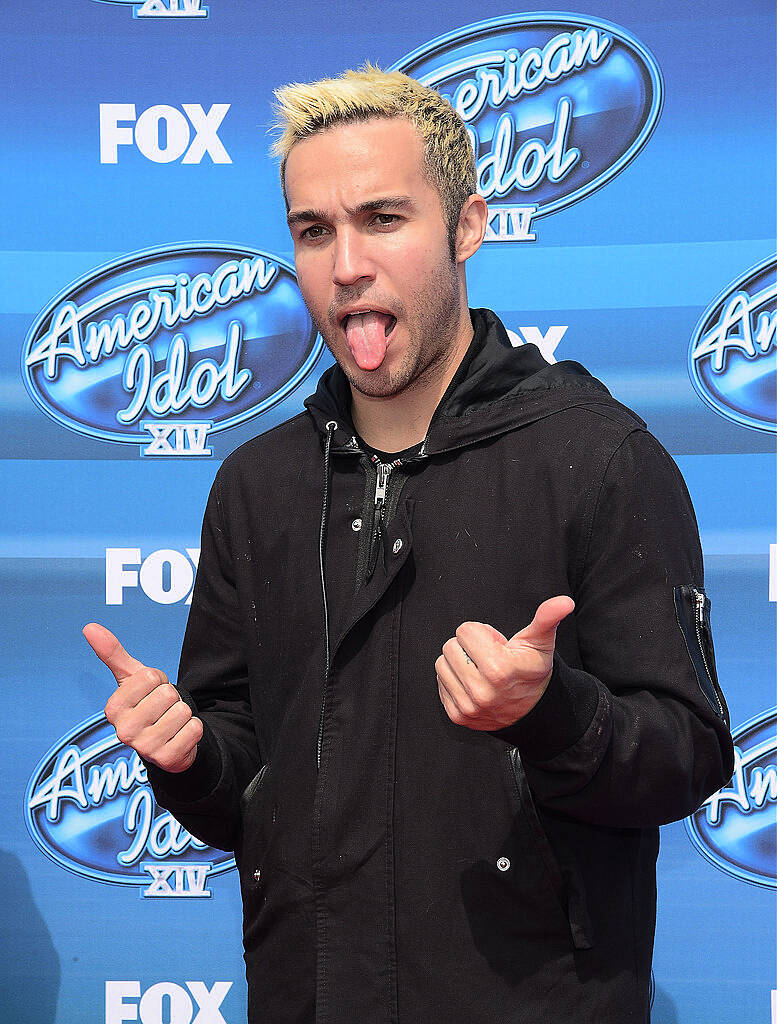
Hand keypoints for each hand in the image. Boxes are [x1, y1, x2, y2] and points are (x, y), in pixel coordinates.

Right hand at [83, 623, 202, 771]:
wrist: (166, 741)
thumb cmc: (147, 704)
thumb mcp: (131, 679)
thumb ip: (112, 653)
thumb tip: (89, 627)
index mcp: (113, 709)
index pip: (151, 677)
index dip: (158, 680)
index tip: (151, 692)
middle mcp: (124, 732)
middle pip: (168, 694)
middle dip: (172, 697)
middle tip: (163, 709)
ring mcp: (144, 749)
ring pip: (183, 711)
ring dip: (184, 714)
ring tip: (171, 722)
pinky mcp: (167, 760)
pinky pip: (195, 729)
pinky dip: (194, 729)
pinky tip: (180, 736)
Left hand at [435, 596, 574, 730]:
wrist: (532, 711)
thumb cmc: (532, 671)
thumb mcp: (540, 642)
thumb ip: (548, 617)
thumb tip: (565, 601)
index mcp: (499, 668)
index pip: (465, 630)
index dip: (482, 634)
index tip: (497, 646)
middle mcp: (482, 690)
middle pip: (450, 646)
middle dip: (468, 647)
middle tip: (488, 658)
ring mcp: (469, 706)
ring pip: (442, 664)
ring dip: (458, 663)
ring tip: (480, 670)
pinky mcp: (458, 716)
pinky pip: (440, 684)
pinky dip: (454, 681)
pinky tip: (473, 684)